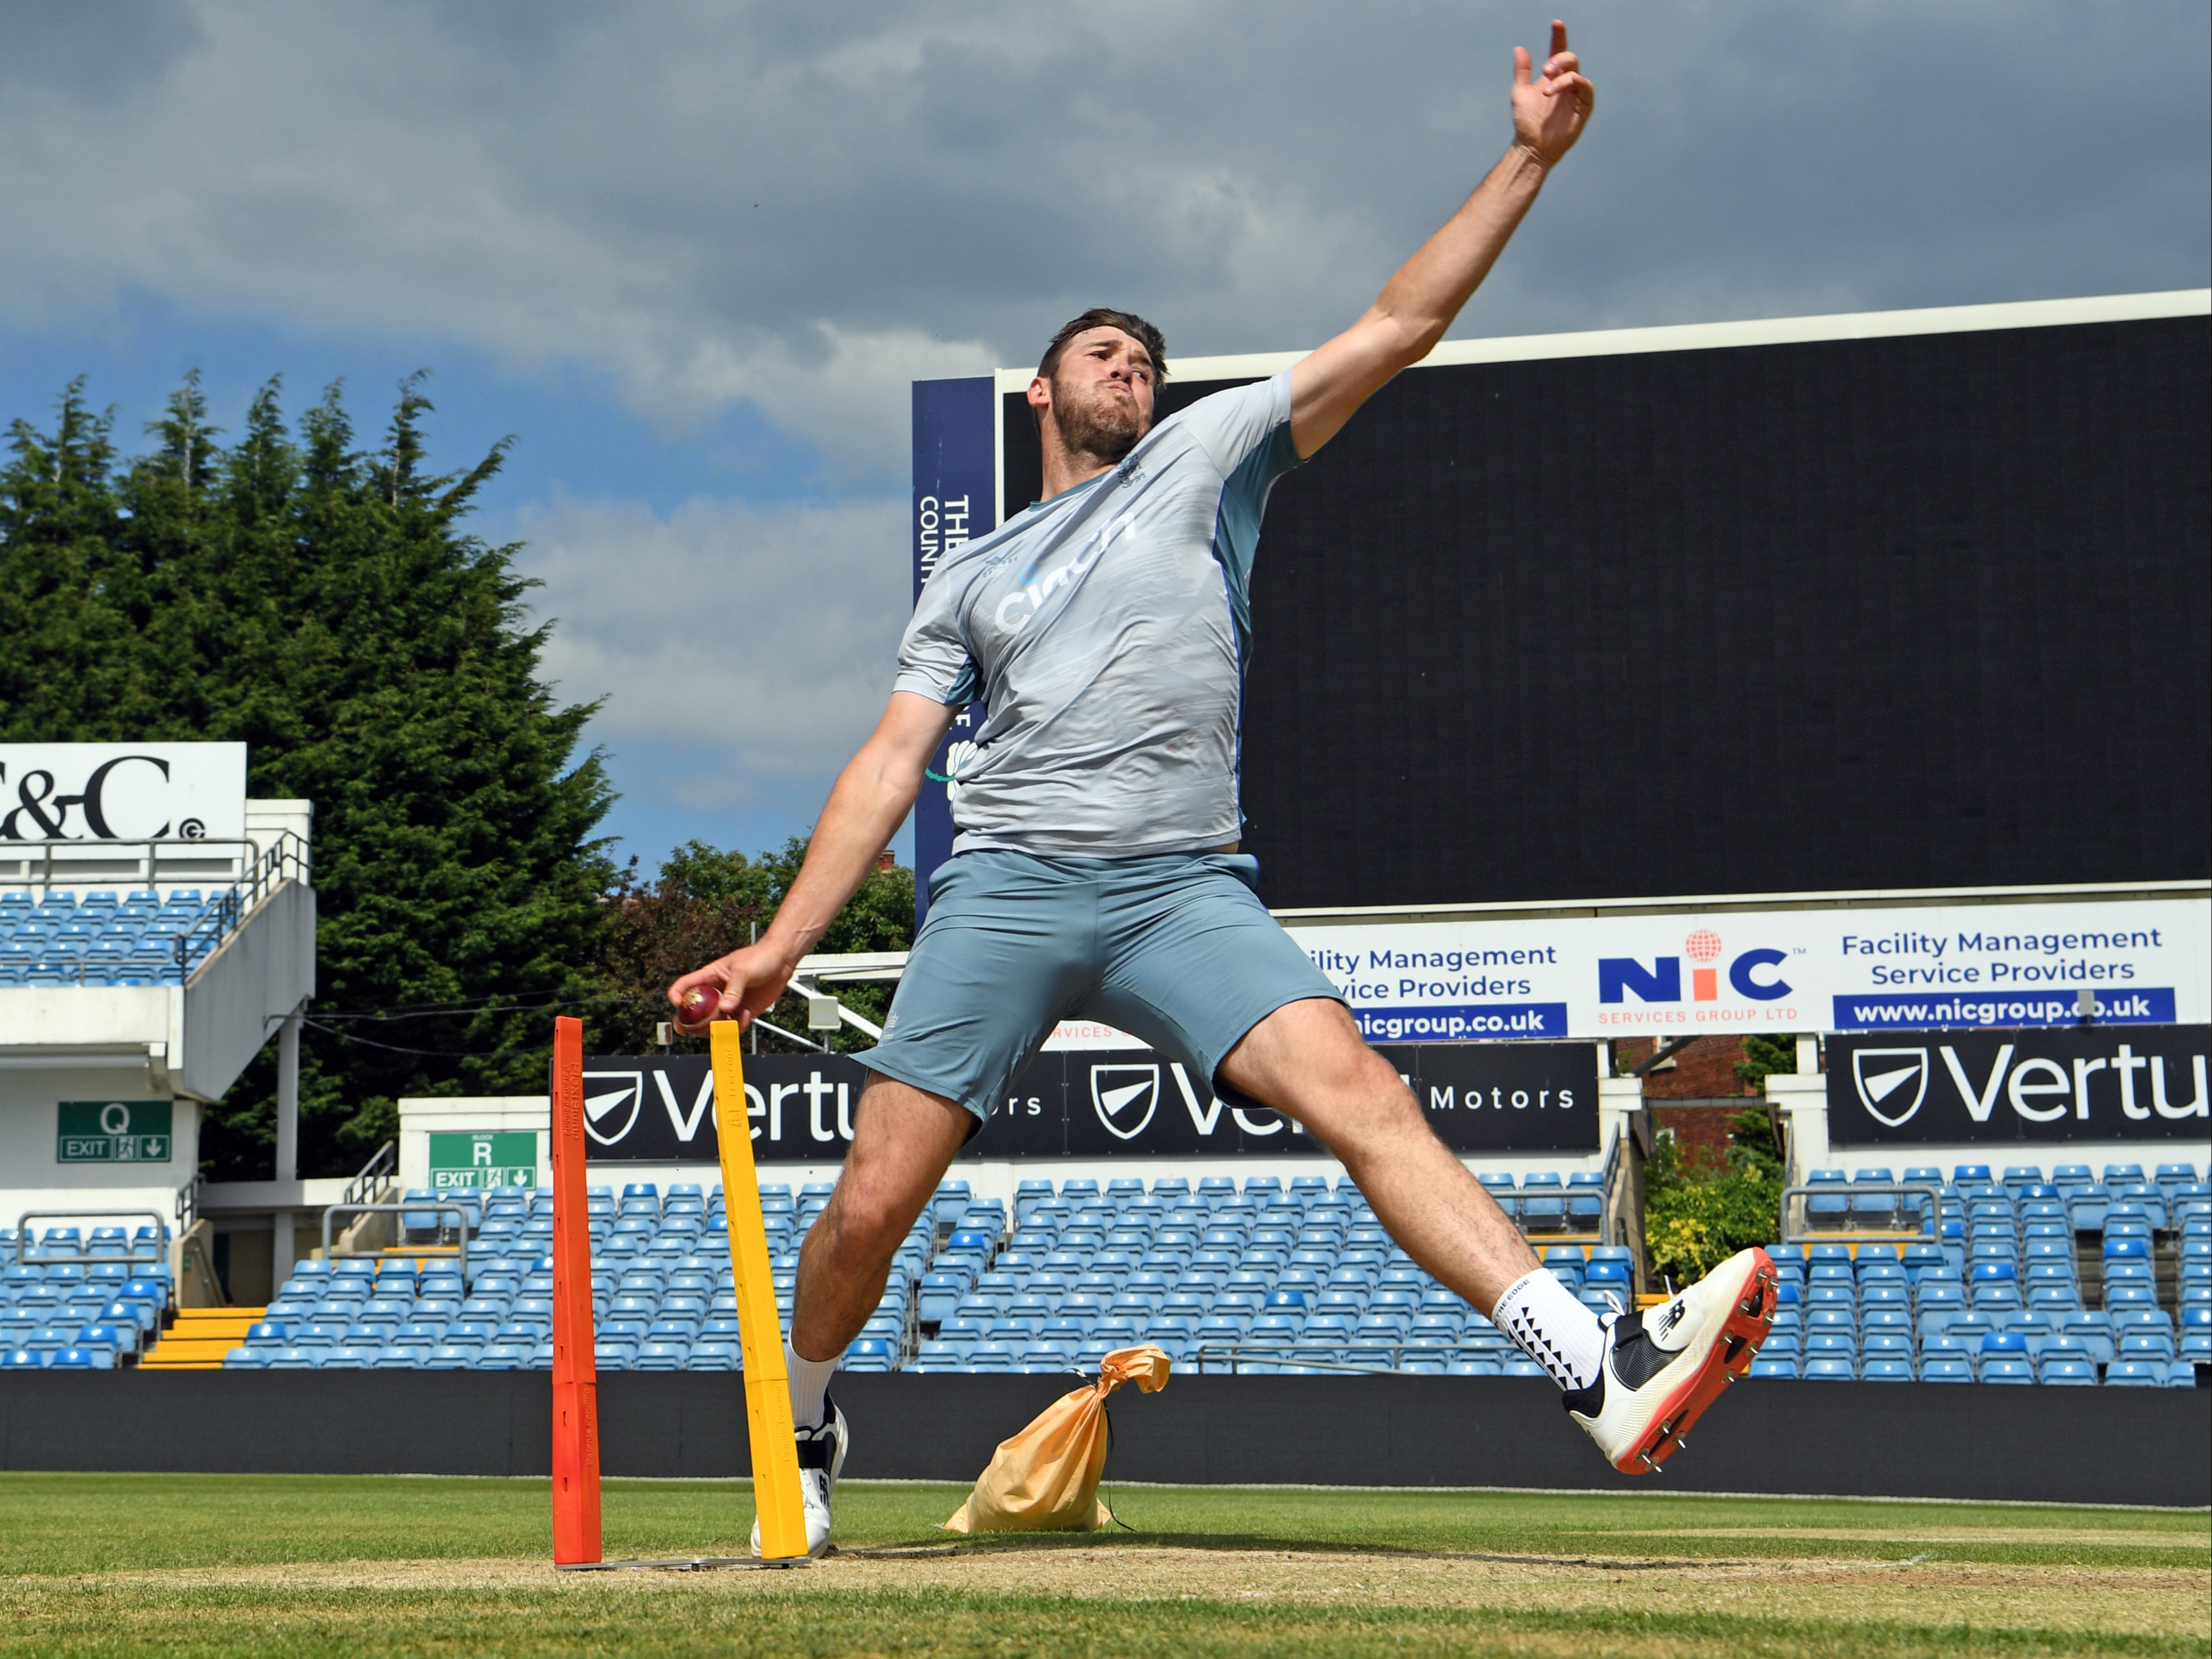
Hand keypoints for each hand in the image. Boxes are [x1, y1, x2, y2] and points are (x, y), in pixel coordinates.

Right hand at [668, 939, 795, 1034]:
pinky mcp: (743, 1011)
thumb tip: (725, 1009)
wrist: (782, 961)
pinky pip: (734, 1024)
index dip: (676, 995)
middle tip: (691, 1030)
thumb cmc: (760, 957)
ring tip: (727, 1023)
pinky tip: (746, 1015)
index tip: (677, 1005)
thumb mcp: (743, 970)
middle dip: (692, 1022)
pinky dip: (738, 1025)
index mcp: (710, 976)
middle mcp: (717, 992)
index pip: (686, 985)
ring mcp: (729, 1003)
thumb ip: (733, 990)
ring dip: (718, 1026)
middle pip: (697, 1010)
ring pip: (715, 1021)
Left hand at [1512, 20, 1593, 166]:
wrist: (1532, 146)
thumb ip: (1522, 71)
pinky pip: (1586, 87)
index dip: (1559, 36)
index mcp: (1552, 76)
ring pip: (1576, 72)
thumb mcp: (1519, 93)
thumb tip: (1519, 48)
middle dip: (1558, 60)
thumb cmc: (1526, 122)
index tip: (1556, 23)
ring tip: (1546, 91)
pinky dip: (1576, 83)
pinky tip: (1565, 87)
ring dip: (1562, 76)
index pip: (1557, 51)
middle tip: (1545, 71)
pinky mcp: (1584, 106)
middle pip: (1569, 59)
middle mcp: (1565, 82)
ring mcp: (1576, 93)